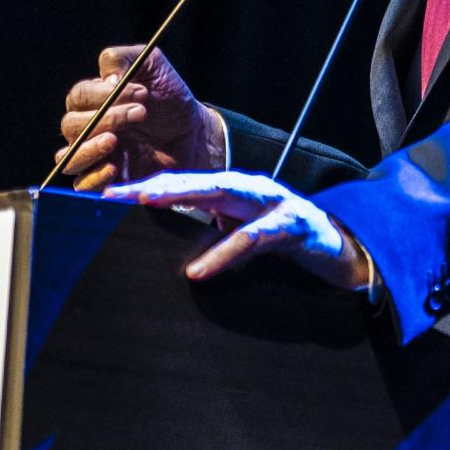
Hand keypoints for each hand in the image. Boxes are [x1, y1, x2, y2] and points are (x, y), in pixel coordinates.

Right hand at [55, 45, 225, 191]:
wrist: (194, 132)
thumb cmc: (170, 97)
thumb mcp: (152, 65)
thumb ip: (124, 59)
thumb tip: (107, 78)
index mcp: (94, 99)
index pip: (79, 97)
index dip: (104, 95)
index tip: (142, 93)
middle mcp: (88, 127)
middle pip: (71, 126)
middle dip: (105, 118)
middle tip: (140, 113)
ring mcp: (96, 155)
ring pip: (68, 156)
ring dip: (89, 147)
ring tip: (115, 139)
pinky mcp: (107, 179)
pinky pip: (82, 185)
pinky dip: (92, 177)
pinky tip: (113, 167)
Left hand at [101, 171, 377, 291]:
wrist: (342, 250)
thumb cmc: (286, 242)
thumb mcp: (242, 236)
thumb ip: (210, 235)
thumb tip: (164, 248)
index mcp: (235, 191)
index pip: (185, 185)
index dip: (147, 188)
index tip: (107, 196)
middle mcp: (252, 188)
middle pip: (198, 180)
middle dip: (157, 184)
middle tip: (119, 194)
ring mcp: (275, 202)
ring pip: (224, 193)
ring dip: (184, 198)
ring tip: (147, 206)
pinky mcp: (295, 225)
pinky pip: (254, 238)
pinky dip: (224, 252)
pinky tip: (199, 269)